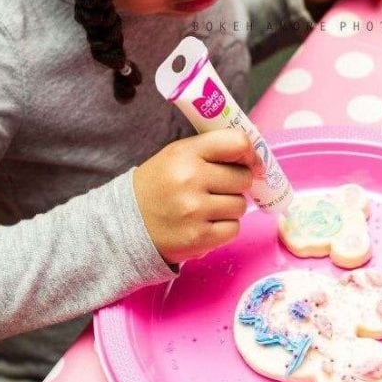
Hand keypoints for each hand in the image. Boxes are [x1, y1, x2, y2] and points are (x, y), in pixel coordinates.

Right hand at [133, 130, 259, 264]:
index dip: (250, 153)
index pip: (236, 143)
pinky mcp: (199, 238)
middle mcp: (190, 179)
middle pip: (243, 177)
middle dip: (237, 183)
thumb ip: (212, 149)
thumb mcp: (177, 156)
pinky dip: (224, 228)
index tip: (250, 162)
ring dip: (230, 207)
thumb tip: (255, 151)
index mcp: (186, 153)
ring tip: (207, 207)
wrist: (126, 223)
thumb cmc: (159, 185)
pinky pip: (233, 229)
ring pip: (240, 205)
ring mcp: (195, 210)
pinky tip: (206, 223)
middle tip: (220, 187)